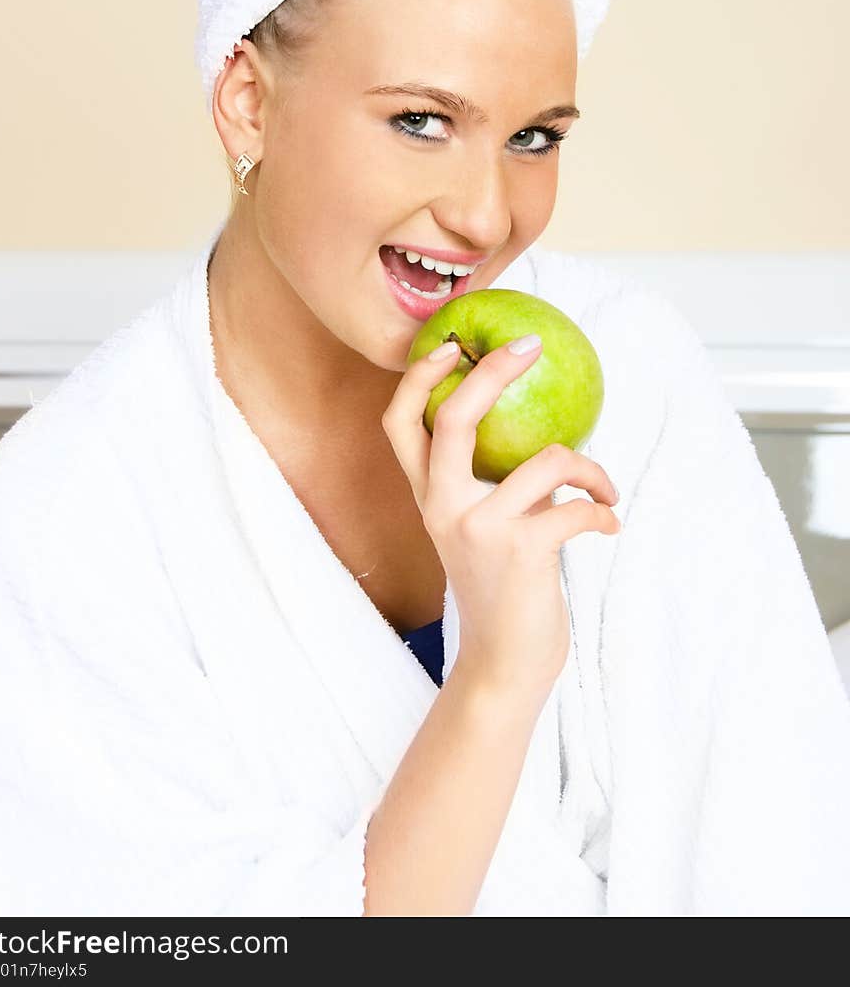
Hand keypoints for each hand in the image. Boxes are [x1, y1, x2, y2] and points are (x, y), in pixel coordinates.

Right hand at [381, 336, 619, 705]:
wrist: (505, 665)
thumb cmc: (504, 590)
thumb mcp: (485, 530)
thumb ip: (497, 485)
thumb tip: (547, 435)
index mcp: (429, 498)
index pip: (401, 423)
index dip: (418, 378)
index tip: (451, 345)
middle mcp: (442, 507)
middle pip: (454, 417)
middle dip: (494, 371)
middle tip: (531, 345)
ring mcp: (478, 528)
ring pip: (547, 460)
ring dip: (592, 471)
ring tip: (606, 491)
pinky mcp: (521, 551)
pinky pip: (577, 505)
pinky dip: (603, 510)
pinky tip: (610, 524)